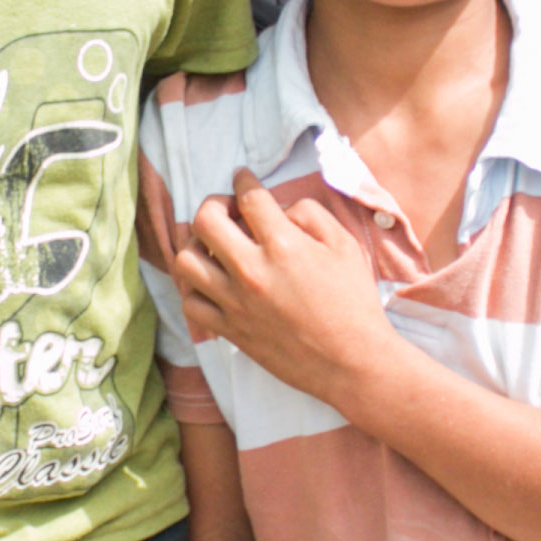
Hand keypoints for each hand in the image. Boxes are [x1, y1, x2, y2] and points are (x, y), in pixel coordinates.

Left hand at [175, 174, 394, 410]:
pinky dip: (195, 288)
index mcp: (283, 245)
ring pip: (186, 261)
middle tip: (227, 210)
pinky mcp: (230, 329)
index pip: (248, 197)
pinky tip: (212, 282)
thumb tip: (281, 210)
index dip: (244, 180)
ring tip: (214, 247)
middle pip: (204, 220)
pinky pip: (191, 303)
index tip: (242, 178)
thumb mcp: (345, 247)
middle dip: (213, 204)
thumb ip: (311, 216)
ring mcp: (235, 303)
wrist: (351, 362)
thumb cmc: (354, 303)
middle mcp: (251, 271)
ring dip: (196, 246)